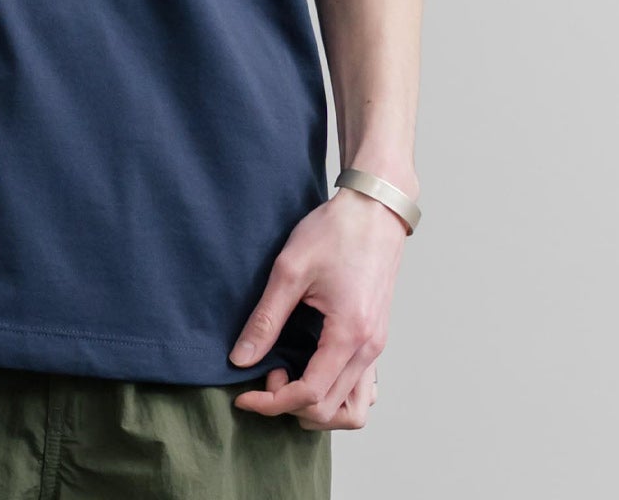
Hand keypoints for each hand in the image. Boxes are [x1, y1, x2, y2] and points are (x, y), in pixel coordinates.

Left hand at [228, 186, 407, 429]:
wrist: (375, 208)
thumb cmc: (336, 232)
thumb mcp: (290, 270)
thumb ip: (266, 319)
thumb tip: (241, 360)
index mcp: (349, 335)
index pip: (311, 396)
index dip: (272, 403)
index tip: (244, 395)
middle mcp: (370, 349)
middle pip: (333, 411)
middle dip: (291, 405)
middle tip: (266, 374)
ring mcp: (377, 345)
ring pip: (354, 408)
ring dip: (318, 407)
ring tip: (289, 377)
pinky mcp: (376, 337)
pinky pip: (362, 387)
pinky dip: (336, 394)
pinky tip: (310, 370)